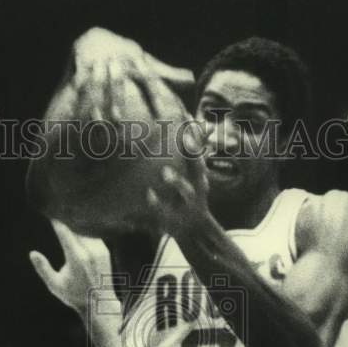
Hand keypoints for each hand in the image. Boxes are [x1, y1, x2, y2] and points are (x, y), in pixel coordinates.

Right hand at [29, 221, 113, 313]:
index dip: (57, 220)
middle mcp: (89, 251)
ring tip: (67, 214)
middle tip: (58, 209)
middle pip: (76, 227)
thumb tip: (32, 253)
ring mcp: (99, 250)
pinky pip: (93, 234)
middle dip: (67, 218)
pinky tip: (78, 226)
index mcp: (76, 258)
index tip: (50, 212)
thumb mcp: (55, 285)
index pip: (65, 231)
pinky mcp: (104, 250)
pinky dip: (85, 229)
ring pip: (86, 229)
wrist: (100, 303)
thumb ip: (43, 269)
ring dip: (76, 222)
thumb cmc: (74, 295)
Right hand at [70, 27, 193, 121]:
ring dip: (100, 104)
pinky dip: (80, 97)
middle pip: (119, 81)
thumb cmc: (126, 54)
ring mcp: (98, 59)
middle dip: (119, 101)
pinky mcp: (82, 61)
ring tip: (104, 126)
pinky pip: (80, 82)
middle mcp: (117, 57)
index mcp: (136, 58)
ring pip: (98, 84)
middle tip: (122, 123)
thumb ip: (167, 72)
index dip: (156, 96)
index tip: (163, 116)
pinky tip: (81, 112)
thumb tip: (192, 79)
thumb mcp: (146, 61)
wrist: (96, 37)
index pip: (148, 78)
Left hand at [146, 123, 208, 237]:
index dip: (194, 132)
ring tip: (166, 172)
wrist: (195, 232)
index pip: (198, 150)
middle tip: (185, 137)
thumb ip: (193, 154)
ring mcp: (188, 204)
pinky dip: (157, 203)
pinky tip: (148, 195)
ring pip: (185, 190)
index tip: (187, 114)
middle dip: (193, 152)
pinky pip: (166, 211)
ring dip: (177, 180)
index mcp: (199, 176)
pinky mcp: (175, 219)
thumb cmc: (191, 198)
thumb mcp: (195, 177)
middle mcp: (197, 188)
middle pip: (198, 168)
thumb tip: (196, 126)